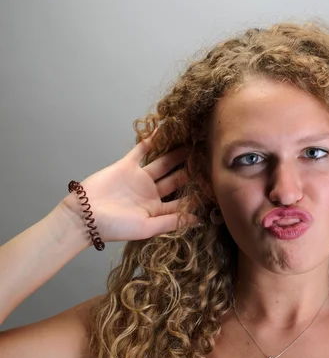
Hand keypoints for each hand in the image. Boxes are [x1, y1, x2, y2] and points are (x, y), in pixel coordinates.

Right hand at [61, 131, 197, 242]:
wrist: (84, 216)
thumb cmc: (115, 226)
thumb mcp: (147, 227)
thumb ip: (172, 221)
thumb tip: (198, 220)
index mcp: (157, 210)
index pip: (182, 199)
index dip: (198, 192)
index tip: (215, 182)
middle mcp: (151, 193)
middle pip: (177, 178)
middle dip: (192, 168)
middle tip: (208, 157)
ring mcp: (140, 178)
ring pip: (163, 162)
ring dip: (177, 153)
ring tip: (193, 142)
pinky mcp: (127, 166)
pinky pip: (142, 150)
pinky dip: (153, 140)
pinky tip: (166, 130)